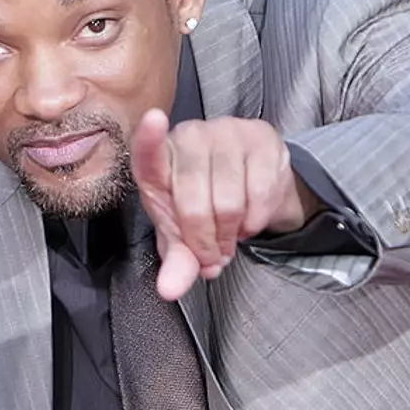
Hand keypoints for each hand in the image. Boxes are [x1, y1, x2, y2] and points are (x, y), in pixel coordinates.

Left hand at [130, 109, 322, 300]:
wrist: (251, 189)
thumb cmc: (203, 206)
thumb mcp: (184, 237)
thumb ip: (177, 261)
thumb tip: (170, 289)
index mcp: (158, 161)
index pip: (149, 151)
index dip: (149, 139)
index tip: (153, 121)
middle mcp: (189, 137)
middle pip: (193, 202)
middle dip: (204, 242)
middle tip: (212, 254)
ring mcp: (226, 132)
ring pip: (228, 202)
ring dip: (231, 234)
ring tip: (230, 234)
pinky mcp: (261, 137)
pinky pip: (260, 192)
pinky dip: (255, 220)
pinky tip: (249, 220)